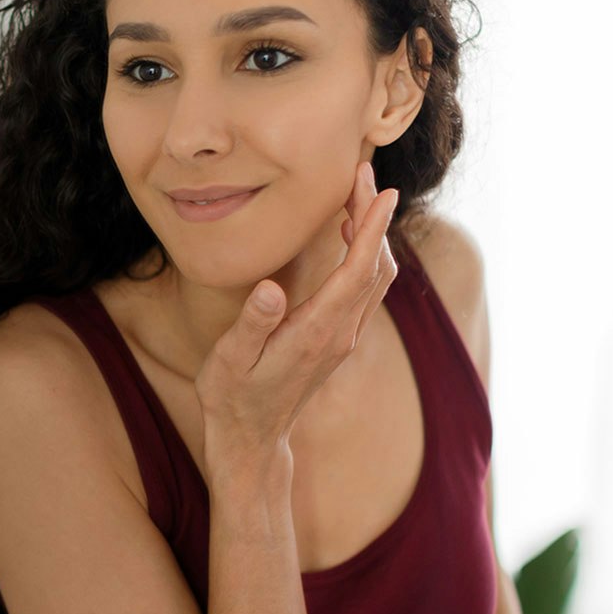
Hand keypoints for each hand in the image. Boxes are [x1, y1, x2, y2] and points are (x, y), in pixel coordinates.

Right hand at [194, 161, 398, 476]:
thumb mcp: (230, 361)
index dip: (372, 228)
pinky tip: (350, 235)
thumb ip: (252, 324)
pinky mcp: (339, 339)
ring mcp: (344, 338)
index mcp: (317, 332)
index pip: (357, 271)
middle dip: (375, 218)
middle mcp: (341, 334)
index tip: (381, 190)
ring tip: (358, 195)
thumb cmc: (233, 397)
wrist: (252, 439)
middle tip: (364, 174)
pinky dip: (366, 254)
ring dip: (374, 234)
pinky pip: (367, 289)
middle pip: (374, 266)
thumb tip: (271, 287)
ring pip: (376, 278)